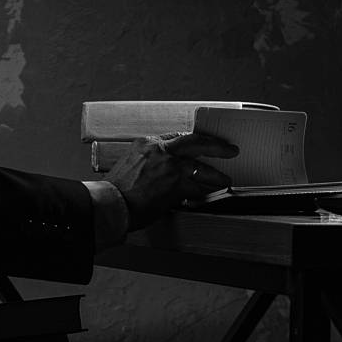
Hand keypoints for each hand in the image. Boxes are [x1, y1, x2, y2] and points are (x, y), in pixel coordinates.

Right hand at [107, 131, 238, 228]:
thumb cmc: (115, 192)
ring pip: (201, 168)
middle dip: (215, 146)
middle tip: (230, 150)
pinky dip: (204, 193)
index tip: (203, 144)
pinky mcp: (174, 185)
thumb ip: (146, 163)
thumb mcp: (129, 166)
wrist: (110, 204)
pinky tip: (209, 195)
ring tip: (225, 180)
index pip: (176, 137)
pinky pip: (196, 189)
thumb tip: (157, 173)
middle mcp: (160, 151)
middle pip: (195, 141)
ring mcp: (169, 167)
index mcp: (147, 144)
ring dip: (215, 175)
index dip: (192, 141)